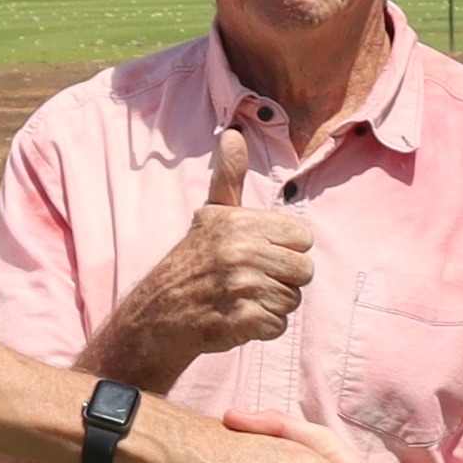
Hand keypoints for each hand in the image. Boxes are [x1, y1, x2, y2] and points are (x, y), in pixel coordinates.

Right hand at [88, 107, 310, 383]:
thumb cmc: (193, 260)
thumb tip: (234, 134)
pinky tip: (237, 318)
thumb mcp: (211, 214)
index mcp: (239, 223)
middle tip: (248, 280)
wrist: (158, 314)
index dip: (284, 249)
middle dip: (281, 280)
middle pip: (304, 271)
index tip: (257, 253)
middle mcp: (240, 252)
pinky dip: (261, 328)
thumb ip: (229, 177)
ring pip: (292, 301)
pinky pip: (278, 326)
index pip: (303, 237)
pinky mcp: (240, 321)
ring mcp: (240, 287)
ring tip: (240, 298)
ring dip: (271, 305)